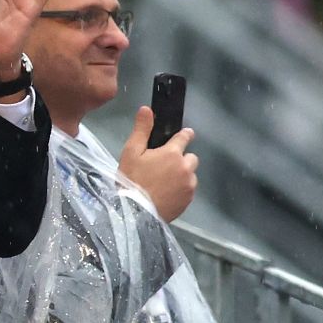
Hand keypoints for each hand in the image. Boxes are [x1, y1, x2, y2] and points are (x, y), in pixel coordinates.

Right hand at [118, 105, 197, 221]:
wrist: (135, 212)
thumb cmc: (131, 180)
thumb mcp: (131, 152)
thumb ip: (141, 130)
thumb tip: (146, 109)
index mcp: (172, 153)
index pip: (185, 137)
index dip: (185, 135)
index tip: (185, 135)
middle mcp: (186, 167)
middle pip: (191, 158)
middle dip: (182, 160)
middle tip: (165, 167)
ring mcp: (189, 185)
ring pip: (190, 175)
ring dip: (182, 175)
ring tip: (165, 183)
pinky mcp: (188, 200)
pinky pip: (188, 190)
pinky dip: (181, 190)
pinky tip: (167, 194)